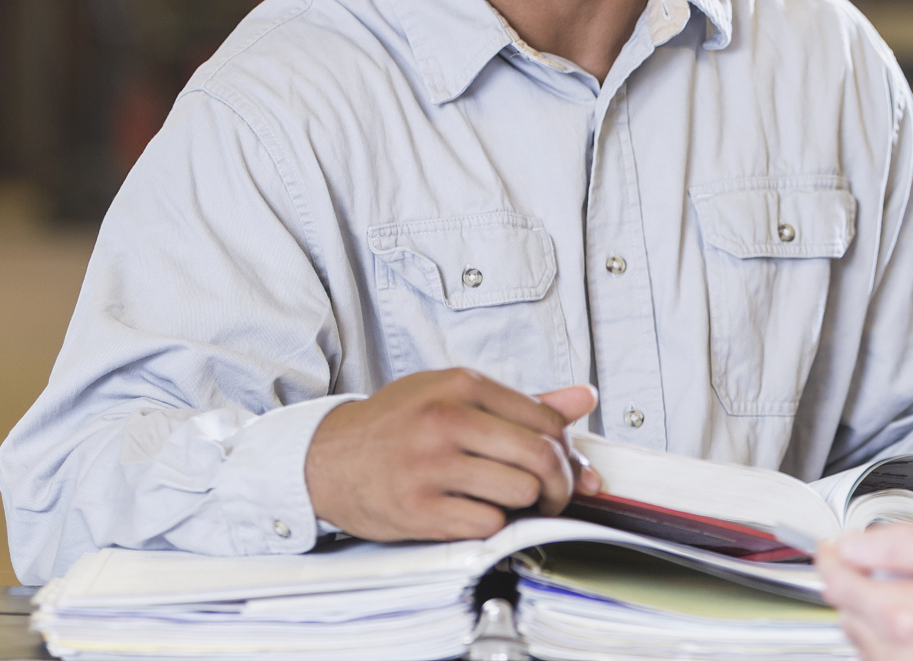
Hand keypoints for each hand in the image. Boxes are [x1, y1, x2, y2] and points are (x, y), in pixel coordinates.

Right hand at [304, 369, 601, 541]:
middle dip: (562, 484)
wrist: (327, 457)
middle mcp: (447, 421)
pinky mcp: (418, 508)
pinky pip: (488, 524)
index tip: (568, 465)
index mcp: (461, 386)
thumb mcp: (453, 395)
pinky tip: (479, 514)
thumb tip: (585, 397)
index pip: (547, 419)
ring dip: (529, 507)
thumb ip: (522, 402)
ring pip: (521, 492)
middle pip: (541, 457)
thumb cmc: (397, 425)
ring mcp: (431, 465)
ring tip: (515, 503)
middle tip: (555, 495)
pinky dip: (494, 525)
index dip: (568, 449)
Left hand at [818, 525, 912, 660]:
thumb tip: (856, 542)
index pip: (838, 583)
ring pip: (866, 641)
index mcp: (912, 618)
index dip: (832, 555)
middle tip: (891, 560)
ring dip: (876, 611)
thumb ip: (907, 543)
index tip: (835, 544)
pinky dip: (897, 637)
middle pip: (847, 614)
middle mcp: (907, 657)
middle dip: (858, 582)